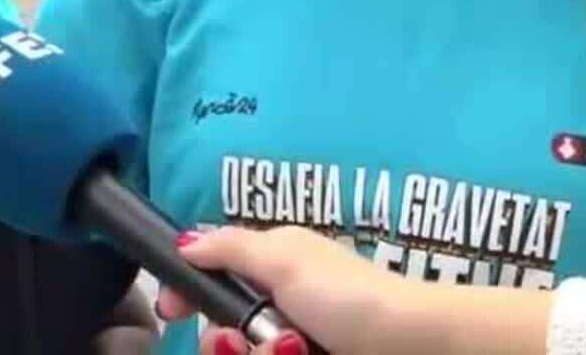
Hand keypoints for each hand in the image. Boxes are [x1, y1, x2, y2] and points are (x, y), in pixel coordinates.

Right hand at [154, 227, 414, 354]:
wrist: (413, 346)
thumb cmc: (347, 297)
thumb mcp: (285, 260)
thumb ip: (230, 248)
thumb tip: (184, 241)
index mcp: (273, 263)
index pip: (210, 274)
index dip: (186, 292)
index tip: (173, 312)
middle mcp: (279, 302)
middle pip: (221, 328)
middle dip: (222, 341)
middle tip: (239, 345)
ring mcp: (294, 338)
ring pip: (244, 353)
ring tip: (293, 354)